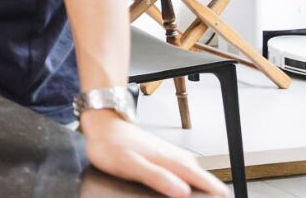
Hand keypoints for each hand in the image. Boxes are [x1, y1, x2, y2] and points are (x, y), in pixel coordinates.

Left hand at [80, 112, 225, 195]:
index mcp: (176, 163)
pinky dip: (189, 187)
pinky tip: (181, 193)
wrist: (103, 125)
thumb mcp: (131, 165)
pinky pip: (186, 177)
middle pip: (208, 185)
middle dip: (208, 197)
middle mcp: (180, 160)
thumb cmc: (112, 145)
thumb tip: (182, 191)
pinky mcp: (167, 160)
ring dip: (199, 193)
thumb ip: (157, 177)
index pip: (212, 185)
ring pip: (197, 181)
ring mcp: (174, 159)